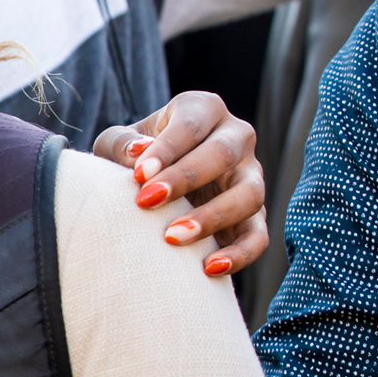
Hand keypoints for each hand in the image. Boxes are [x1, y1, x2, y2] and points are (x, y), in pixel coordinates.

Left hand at [92, 90, 267, 276]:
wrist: (151, 185)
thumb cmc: (132, 156)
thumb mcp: (118, 143)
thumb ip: (122, 144)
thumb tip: (138, 152)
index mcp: (203, 109)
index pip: (190, 125)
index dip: (166, 150)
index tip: (139, 176)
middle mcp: (236, 137)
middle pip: (222, 155)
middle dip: (184, 179)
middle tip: (146, 202)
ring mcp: (251, 176)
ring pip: (249, 195)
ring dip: (212, 217)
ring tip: (172, 236)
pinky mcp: (256, 215)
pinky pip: (259, 235)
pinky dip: (240, 254)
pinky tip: (209, 267)